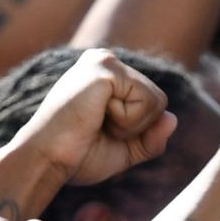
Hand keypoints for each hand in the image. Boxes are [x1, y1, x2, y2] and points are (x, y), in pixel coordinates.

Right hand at [17, 48, 176, 185]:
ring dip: (130, 126)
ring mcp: (105, 60)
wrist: (46, 160)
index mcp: (106, 74)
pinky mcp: (105, 67)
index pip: (151, 103)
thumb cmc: (76, 157)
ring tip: (95, 123)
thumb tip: (173, 119)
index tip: (98, 133)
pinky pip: (145, 102)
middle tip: (96, 129)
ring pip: (156, 101)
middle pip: (158, 100)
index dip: (137, 132)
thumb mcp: (123, 150)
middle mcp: (105, 60)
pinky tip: (95, 117)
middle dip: (136, 128)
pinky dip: (126, 122)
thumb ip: (150, 138)